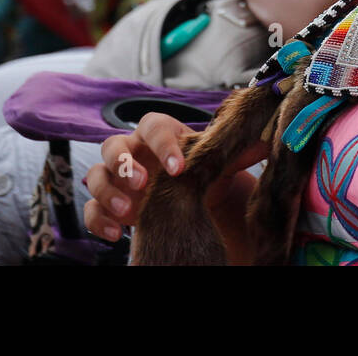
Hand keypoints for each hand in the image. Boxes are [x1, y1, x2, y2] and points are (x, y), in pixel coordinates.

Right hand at [83, 112, 267, 260]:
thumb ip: (237, 152)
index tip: (179, 166)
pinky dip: (98, 219)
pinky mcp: (109, 208)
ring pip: (95, 174)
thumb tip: (266, 138)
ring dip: (108, 191)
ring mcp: (118, 181)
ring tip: (131, 212)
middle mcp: (134, 154)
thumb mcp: (222, 167)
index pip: (152, 125)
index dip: (162, 142)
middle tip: (144, 183)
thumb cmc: (205, 179)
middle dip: (124, 163)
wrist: (195, 208)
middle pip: (113, 145)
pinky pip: (91, 209)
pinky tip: (117, 234)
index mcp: (161, 137)